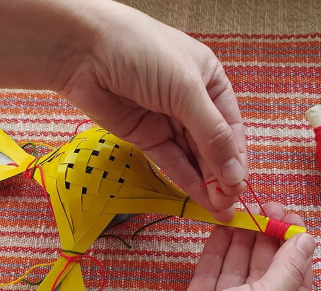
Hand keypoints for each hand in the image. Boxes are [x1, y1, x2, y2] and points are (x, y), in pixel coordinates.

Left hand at [0, 0, 246, 220]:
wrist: (81, 50)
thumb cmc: (141, 53)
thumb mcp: (186, 89)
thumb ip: (211, 134)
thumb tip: (234, 174)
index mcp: (211, 82)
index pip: (231, 127)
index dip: (236, 159)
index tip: (239, 187)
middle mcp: (192, 102)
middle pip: (213, 146)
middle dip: (222, 176)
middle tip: (228, 206)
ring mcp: (168, 120)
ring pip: (193, 157)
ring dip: (206, 183)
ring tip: (218, 210)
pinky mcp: (145, 136)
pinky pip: (170, 161)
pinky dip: (184, 179)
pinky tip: (198, 198)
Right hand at [4, 203, 313, 290]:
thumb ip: (287, 269)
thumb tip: (307, 241)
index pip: (296, 283)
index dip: (295, 248)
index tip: (291, 217)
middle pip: (266, 275)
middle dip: (267, 240)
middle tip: (265, 207)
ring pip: (238, 272)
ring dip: (243, 242)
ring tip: (245, 211)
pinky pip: (212, 276)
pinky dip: (218, 253)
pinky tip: (223, 228)